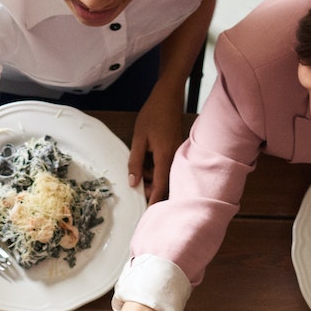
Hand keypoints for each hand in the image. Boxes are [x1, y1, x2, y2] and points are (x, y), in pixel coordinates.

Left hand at [128, 85, 186, 201]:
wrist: (169, 96)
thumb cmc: (153, 114)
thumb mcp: (139, 138)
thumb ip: (135, 162)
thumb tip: (133, 182)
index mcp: (165, 156)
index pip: (160, 186)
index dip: (153, 201)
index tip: (148, 213)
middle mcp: (174, 157)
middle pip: (164, 183)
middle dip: (151, 187)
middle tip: (136, 183)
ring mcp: (177, 153)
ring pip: (165, 174)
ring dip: (153, 176)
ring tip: (140, 165)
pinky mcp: (176, 149)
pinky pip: (167, 165)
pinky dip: (156, 167)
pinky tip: (148, 158)